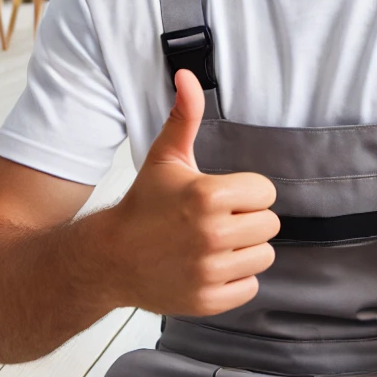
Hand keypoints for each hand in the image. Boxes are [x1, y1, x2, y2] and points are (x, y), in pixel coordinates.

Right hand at [107, 69, 279, 316]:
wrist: (108, 258)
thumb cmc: (144, 203)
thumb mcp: (166, 156)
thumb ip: (185, 115)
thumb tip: (187, 75)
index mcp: (209, 195)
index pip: (266, 192)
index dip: (247, 193)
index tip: (223, 196)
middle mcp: (212, 235)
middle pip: (269, 225)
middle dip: (247, 220)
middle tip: (217, 220)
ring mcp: (209, 271)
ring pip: (264, 256)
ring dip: (245, 250)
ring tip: (215, 243)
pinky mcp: (207, 301)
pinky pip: (250, 288)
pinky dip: (236, 280)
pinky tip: (211, 267)